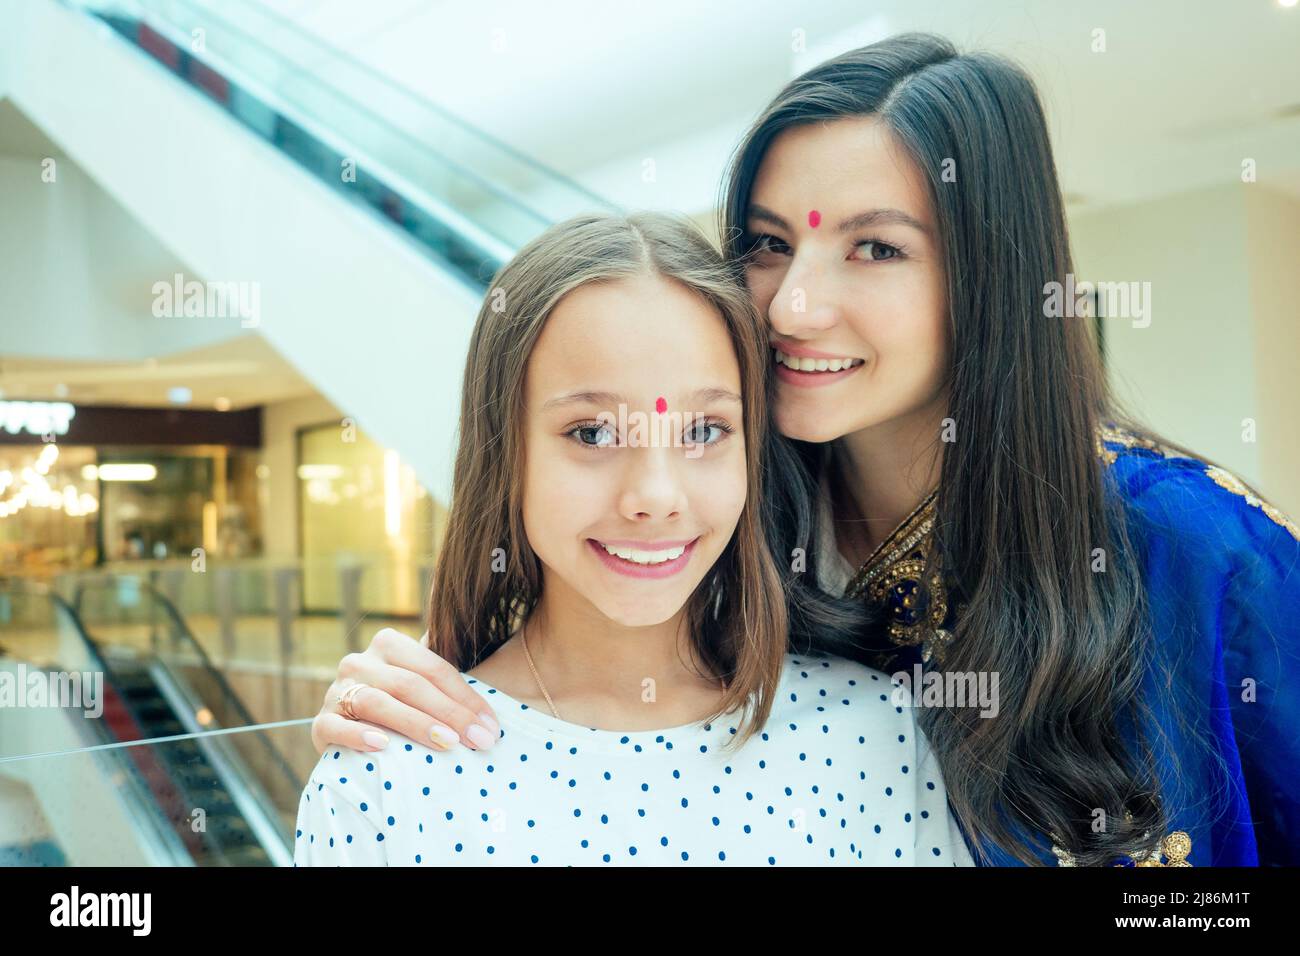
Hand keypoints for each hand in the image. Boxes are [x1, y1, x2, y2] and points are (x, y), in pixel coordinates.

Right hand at [310, 627, 499, 753]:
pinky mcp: (320, 721)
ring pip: (378, 703)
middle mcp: (360, 661)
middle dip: (450, 714)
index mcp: (388, 644)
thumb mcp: (418, 685)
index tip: (491, 725)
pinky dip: (358, 735)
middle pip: (411, 685)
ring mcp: (337, 690)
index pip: (434, 669)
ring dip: (416, 724)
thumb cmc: (397, 705)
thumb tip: (493, 714)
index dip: (465, 697)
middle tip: (479, 740)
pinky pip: (336, 726)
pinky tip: (382, 746)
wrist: (346, 728)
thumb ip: (444, 684)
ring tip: (447, 744)